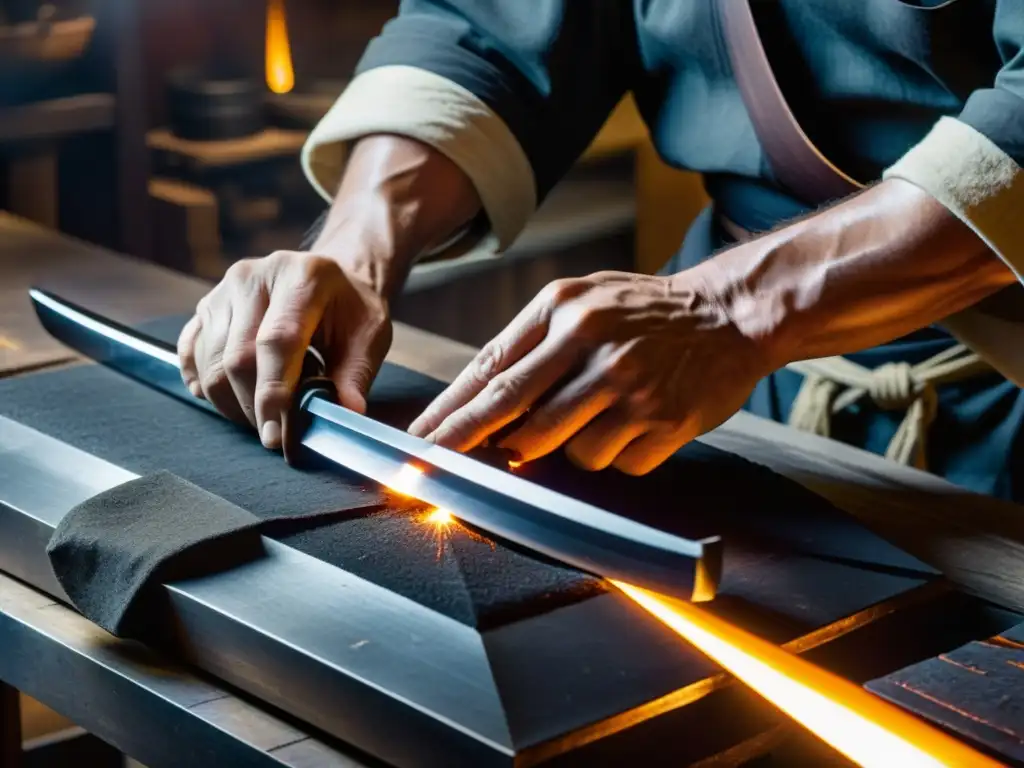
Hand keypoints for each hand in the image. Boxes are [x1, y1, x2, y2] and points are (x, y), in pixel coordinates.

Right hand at [178, 250, 391, 448]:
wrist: (327, 280)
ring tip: (263, 410)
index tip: (275, 434)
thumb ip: (356, 375)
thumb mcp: (370, 337)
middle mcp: (255, 276)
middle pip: (238, 357)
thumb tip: (344, 414)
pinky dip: (203, 384)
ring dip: (231, 401)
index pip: (277, 342)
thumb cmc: (350, 311)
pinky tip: (228, 398)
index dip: (273, 393)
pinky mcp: (206, 304)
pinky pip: (191, 352)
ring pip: (211, 361)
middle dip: (253, 407)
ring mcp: (225, 289)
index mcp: (302, 278)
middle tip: (274, 432)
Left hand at [408, 270, 772, 474]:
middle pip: (515, 416)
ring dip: (565, 448)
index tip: (419, 444)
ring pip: (566, 451)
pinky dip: (614, 454)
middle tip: (451, 466)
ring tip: (594, 414)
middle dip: (476, 447)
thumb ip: (529, 343)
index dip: (450, 415)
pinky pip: (616, 464)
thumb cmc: (643, 311)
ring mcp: (632, 388)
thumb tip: (480, 403)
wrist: (729, 314)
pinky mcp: (666, 423)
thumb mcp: (580, 300)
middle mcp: (594, 346)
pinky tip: (633, 423)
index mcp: (564, 310)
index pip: (491, 372)